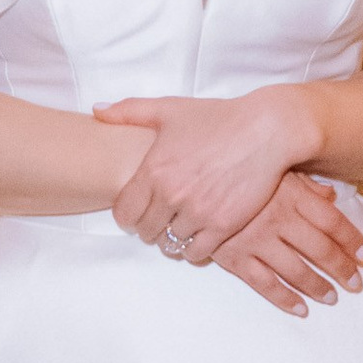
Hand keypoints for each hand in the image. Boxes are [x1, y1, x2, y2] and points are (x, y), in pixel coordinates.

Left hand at [97, 87, 322, 261]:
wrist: (265, 131)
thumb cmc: (217, 118)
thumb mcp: (169, 108)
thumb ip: (129, 111)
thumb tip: (97, 111)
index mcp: (154, 170)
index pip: (123, 213)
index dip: (127, 215)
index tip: (136, 211)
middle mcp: (172, 195)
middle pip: (145, 232)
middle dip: (149, 227)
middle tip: (159, 218)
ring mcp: (198, 213)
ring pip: (169, 245)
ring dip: (171, 239)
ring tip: (179, 226)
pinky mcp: (222, 226)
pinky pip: (195, 254)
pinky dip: (193, 248)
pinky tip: (198, 234)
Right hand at [211, 175, 362, 317]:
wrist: (188, 175)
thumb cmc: (233, 164)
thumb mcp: (274, 166)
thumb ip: (305, 183)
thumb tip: (331, 196)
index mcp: (292, 195)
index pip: (333, 222)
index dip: (353, 241)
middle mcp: (279, 220)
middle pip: (320, 249)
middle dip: (341, 269)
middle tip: (355, 284)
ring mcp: (257, 241)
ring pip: (296, 270)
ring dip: (318, 286)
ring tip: (332, 297)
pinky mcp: (235, 257)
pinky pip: (265, 283)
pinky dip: (285, 298)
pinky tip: (300, 308)